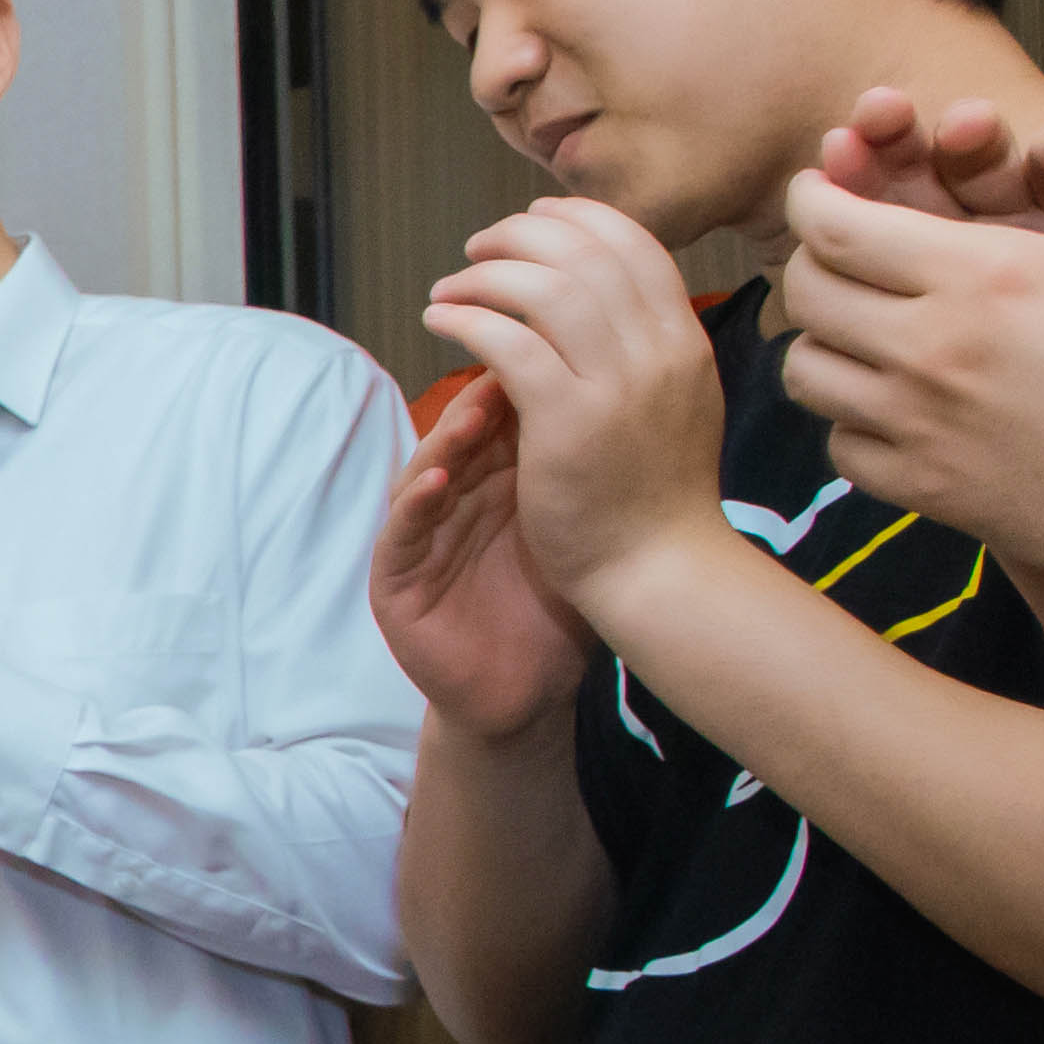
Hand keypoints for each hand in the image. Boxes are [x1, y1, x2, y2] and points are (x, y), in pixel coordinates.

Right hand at [371, 377, 593, 740]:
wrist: (530, 696)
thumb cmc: (559, 615)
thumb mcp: (585, 534)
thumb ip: (594, 475)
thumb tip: (648, 401)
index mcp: (500, 485)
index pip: (504, 418)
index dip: (525, 379)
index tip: (557, 347)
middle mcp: (456, 501)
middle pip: (462, 435)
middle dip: (482, 397)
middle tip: (510, 362)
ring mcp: (422, 539)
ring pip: (424, 472)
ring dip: (445, 442)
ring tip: (472, 416)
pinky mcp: (395, 582)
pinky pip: (398, 533)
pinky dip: (414, 504)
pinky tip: (437, 482)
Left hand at [420, 202, 728, 628]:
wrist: (661, 570)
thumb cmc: (657, 494)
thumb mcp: (678, 401)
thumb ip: (648, 345)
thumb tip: (605, 293)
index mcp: (686, 340)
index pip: (635, 244)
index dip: (577, 220)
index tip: (533, 221)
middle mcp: (659, 350)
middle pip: (586, 252)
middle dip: (521, 236)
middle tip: (477, 247)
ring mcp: (616, 384)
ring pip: (543, 287)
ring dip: (484, 275)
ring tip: (449, 288)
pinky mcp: (567, 420)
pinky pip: (507, 341)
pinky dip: (466, 319)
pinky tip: (439, 321)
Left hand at [779, 100, 1043, 598]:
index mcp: (988, 275)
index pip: (835, 225)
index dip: (816, 195)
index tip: (825, 185)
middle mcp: (934, 351)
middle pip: (805, 294)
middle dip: (813, 259)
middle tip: (844, 253)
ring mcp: (925, 431)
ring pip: (807, 375)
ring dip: (824, 341)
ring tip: (864, 327)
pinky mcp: (936, 497)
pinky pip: (843, 452)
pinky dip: (850, 420)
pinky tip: (895, 406)